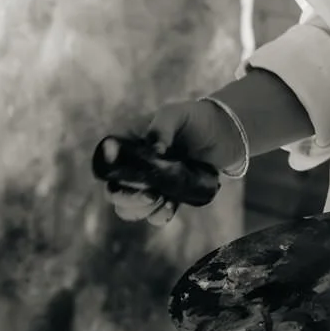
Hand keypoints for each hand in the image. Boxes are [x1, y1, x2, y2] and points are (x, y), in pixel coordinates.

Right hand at [102, 97, 230, 225]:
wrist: (224, 134)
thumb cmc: (194, 118)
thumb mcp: (176, 114)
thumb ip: (162, 127)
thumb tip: (155, 150)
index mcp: (126, 143)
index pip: (105, 165)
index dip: (111, 177)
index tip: (129, 180)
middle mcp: (132, 166)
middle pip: (114, 192)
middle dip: (128, 199)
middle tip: (150, 195)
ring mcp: (148, 184)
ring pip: (128, 208)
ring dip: (140, 210)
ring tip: (162, 200)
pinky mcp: (165, 197)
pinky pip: (153, 215)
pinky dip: (157, 216)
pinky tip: (170, 207)